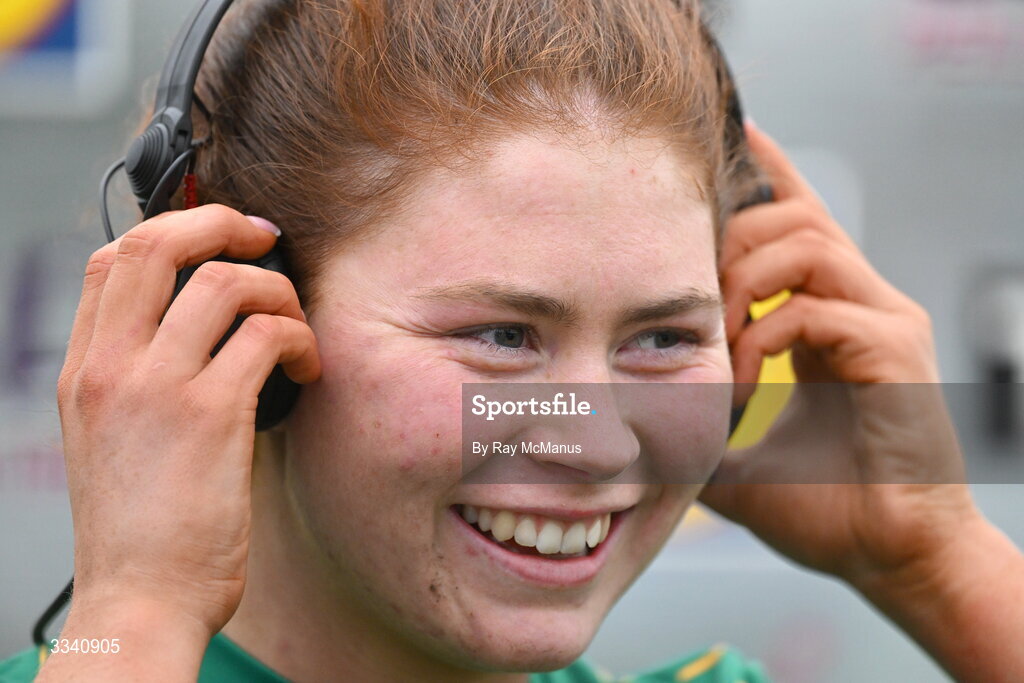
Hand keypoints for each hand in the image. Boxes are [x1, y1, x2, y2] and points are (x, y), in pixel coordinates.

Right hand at [55, 205, 319, 635]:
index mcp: (84, 372)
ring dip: (278, 292)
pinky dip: (299, 338)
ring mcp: (158, 389)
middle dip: (222, 223)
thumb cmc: (141, 529)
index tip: (221, 240)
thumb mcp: (110, 440)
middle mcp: (112, 369)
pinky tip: (307, 364)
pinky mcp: (210, 416)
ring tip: (295, 327)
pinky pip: (267, 337)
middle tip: (266, 240)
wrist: (140, 600)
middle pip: (158, 245)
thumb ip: (137, 378)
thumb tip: (200, 330)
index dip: (173, 231)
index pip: (112, 261)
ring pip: (226, 283)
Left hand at [700, 122, 979, 592]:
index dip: (766, 171)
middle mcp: (860, 304)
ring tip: (712, 343)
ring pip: (804, 243)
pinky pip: (814, 309)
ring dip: (738, 286)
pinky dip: (762, 339)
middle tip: (683, 295)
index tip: (729, 136)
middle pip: (791, 216)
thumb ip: (694, 420)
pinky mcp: (896, 351)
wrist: (892, 559)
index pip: (797, 222)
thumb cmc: (825, 506)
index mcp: (829, 316)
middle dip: (724, 241)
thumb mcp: (737, 454)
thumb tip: (632, 416)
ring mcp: (883, 321)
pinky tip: (745, 384)